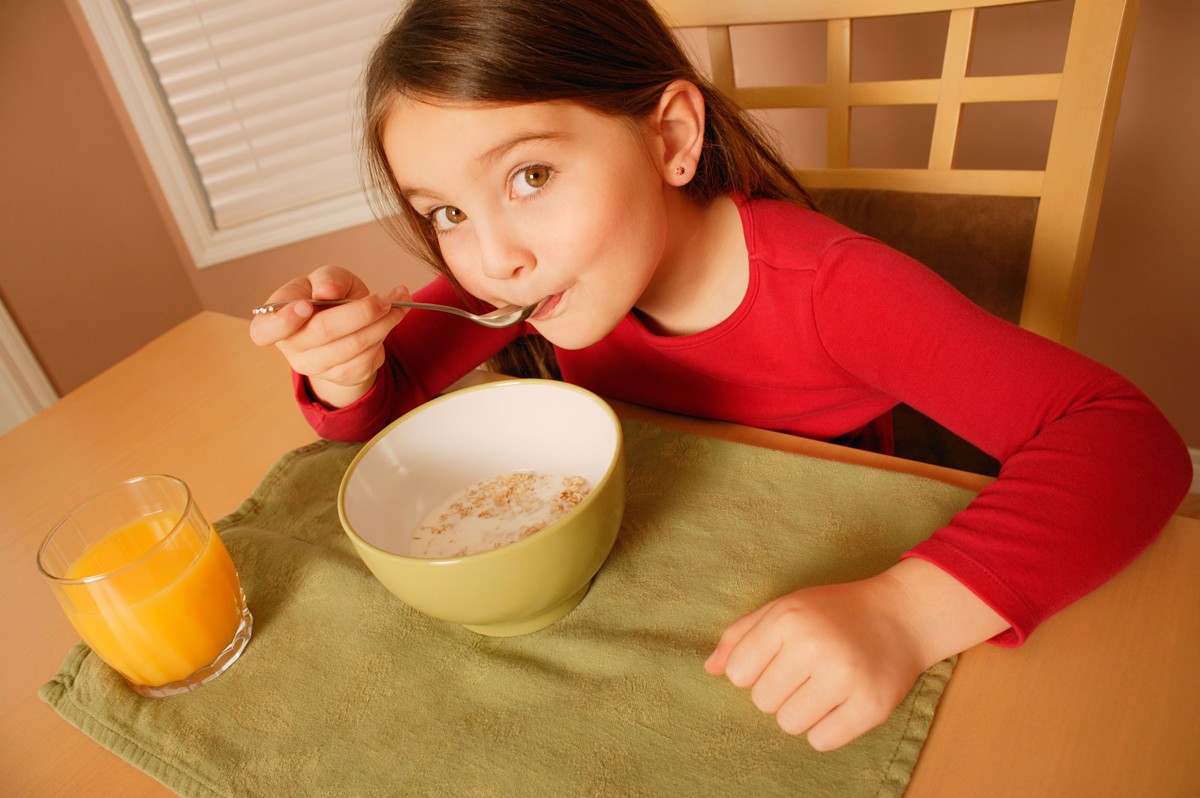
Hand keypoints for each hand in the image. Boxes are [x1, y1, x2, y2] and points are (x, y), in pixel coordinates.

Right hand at [249, 265, 408, 407]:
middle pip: (324, 331)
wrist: (346, 327)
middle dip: (360, 311)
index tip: (305, 306)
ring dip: (383, 322)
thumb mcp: (326, 278)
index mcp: (274, 320)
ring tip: (396, 301)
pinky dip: (387, 332)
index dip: (283, 320)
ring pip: (354, 345)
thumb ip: (327, 278)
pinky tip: (393, 317)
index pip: (265, 330)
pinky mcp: (343, 376)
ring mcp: (317, 366)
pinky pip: (369, 356)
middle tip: (383, 297)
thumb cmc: (327, 298)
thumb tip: (328, 291)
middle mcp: (291, 347)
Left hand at [704, 559, 1009, 750]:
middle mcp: (815, 646)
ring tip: (821, 688)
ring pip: (789, 724)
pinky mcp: (870, 707)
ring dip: (800, 712)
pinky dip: (825, 729)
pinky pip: (821, 741)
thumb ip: (741, 635)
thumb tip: (710, 670)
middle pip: (762, 702)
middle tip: (805, 672)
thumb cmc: (833, 612)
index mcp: (788, 618)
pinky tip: (839, 704)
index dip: (753, 671)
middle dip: (778, 691)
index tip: (777, 659)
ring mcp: (845, 678)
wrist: (901, 616)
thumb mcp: (784, 608)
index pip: (739, 674)